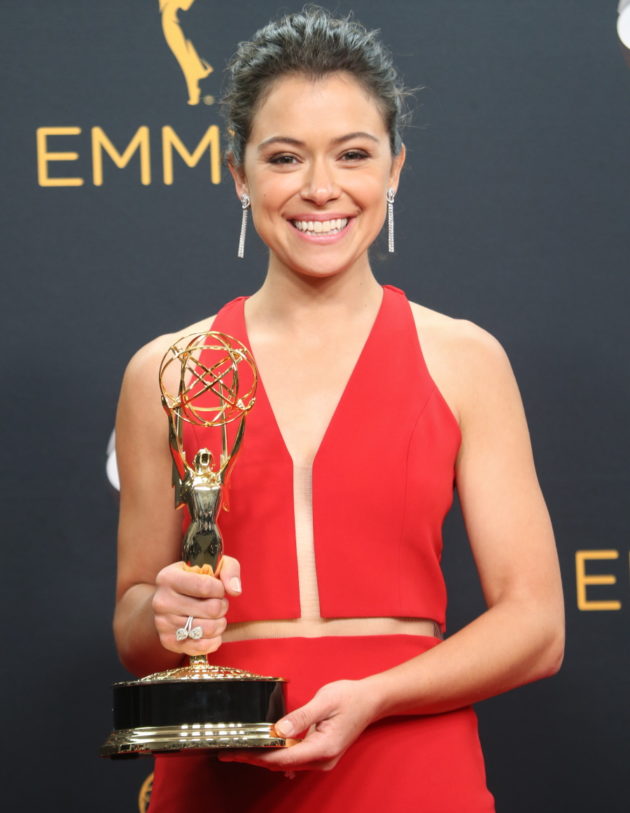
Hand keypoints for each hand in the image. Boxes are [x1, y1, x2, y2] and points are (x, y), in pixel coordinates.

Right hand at [152, 556, 241, 655]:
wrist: (168, 600)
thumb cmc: (194, 580)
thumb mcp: (212, 565)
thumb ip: (229, 570)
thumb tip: (235, 591)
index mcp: (168, 578)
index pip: (205, 586)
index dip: (220, 589)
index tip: (218, 589)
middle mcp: (161, 601)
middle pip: (211, 609)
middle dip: (222, 607)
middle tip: (218, 604)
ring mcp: (163, 623)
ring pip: (209, 629)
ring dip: (220, 623)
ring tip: (216, 617)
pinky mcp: (168, 641)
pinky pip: (201, 647)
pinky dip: (214, 641)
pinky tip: (212, 632)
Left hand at [218, 679, 377, 772]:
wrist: (370, 701)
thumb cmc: (349, 697)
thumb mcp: (325, 700)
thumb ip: (301, 717)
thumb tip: (278, 731)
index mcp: (323, 748)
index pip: (283, 758)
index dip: (257, 756)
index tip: (235, 753)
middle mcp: (322, 760)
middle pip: (281, 764)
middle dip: (254, 758)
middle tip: (227, 752)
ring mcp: (321, 761)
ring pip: (285, 764)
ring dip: (262, 757)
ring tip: (239, 749)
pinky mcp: (319, 755)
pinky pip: (293, 759)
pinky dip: (275, 754)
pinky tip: (261, 748)